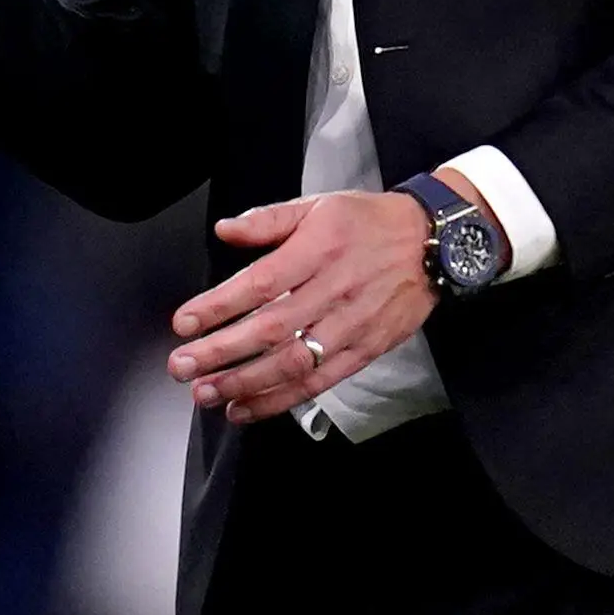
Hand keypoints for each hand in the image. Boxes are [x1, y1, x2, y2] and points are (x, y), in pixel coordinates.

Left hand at [167, 190, 437, 423]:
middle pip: (271, 329)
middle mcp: (334, 289)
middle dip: (221, 352)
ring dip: (244, 383)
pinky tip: (245, 408)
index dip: (219, 305)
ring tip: (205, 393)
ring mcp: (351, 325)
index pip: (261, 282)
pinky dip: (279, 400)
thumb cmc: (368, 223)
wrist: (432, 244)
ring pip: (293, 363)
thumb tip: (224, 230)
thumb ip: (268, 219)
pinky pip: (318, 382)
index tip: (184, 322)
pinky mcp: (365, 351)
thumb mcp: (318, 206)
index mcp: (319, 248)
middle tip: (181, 367)